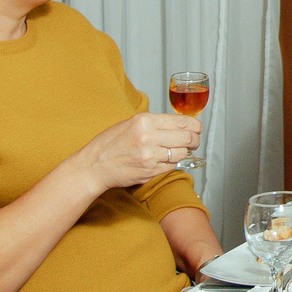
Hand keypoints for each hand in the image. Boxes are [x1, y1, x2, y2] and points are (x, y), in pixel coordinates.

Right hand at [70, 112, 202, 189]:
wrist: (94, 166)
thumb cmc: (110, 144)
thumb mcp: (131, 123)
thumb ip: (154, 123)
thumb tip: (180, 124)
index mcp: (144, 120)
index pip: (182, 121)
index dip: (195, 126)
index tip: (197, 128)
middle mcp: (148, 137)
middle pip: (187, 138)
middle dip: (194, 140)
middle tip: (194, 141)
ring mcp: (149, 156)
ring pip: (181, 154)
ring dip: (183, 153)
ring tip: (177, 151)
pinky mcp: (150, 171)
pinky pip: (171, 166)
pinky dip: (171, 163)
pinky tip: (164, 160)